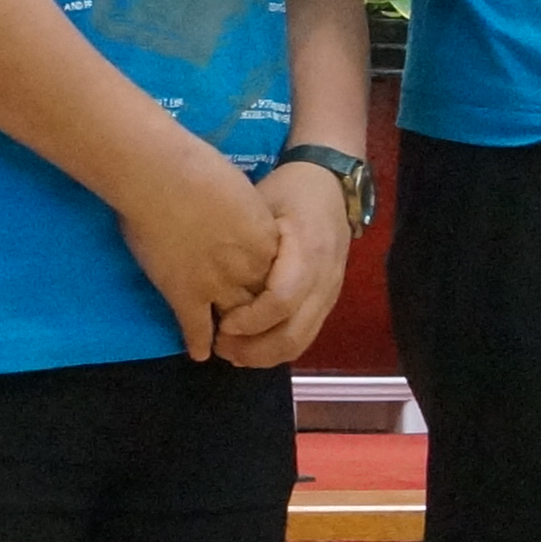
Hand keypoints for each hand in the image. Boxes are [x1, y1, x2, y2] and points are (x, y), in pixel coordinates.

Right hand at [115, 139, 282, 362]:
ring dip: (232, 337)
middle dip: (259, 319)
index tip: (265, 296)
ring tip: (229, 348)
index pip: (279, 277)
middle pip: (263, 304)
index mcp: (266, 241)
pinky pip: (196, 328)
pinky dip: (198, 342)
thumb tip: (238, 221)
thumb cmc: (201, 171)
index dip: (272, 289)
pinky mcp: (185, 294)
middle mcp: (249, 268)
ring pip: (234, 322)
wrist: (164, 176)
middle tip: (252, 332)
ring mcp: (218, 284)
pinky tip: (199, 353)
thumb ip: (245, 216)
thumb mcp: (241, 194)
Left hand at [213, 163, 353, 367]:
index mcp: (309, 252)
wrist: (330, 186)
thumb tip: (210, 278)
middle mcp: (324, 280)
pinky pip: (304, 338)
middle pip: (292, 333)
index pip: (282, 301)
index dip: (250, 320)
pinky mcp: (327, 303)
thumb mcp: (263, 205)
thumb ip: (245, 245)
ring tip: (231, 351)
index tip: (220, 323)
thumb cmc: (289, 192)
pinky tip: (251, 347)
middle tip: (220, 345)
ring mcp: (329, 295)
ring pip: (299, 343)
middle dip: (253, 348)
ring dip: (263, 355)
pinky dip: (276, 349)